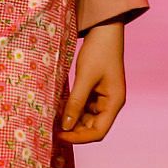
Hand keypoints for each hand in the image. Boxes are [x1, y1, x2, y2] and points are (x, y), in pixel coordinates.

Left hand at [58, 18, 126, 144]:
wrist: (104, 30)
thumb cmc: (98, 51)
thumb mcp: (85, 77)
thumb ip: (76, 102)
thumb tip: (66, 126)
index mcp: (115, 103)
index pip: (98, 131)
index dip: (79, 137)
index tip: (60, 135)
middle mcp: (111, 103)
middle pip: (92, 126)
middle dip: (74, 129)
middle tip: (52, 127)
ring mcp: (103, 97)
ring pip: (86, 117)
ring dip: (71, 118)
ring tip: (53, 117)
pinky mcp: (95, 89)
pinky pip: (83, 105)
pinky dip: (72, 107)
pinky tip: (58, 106)